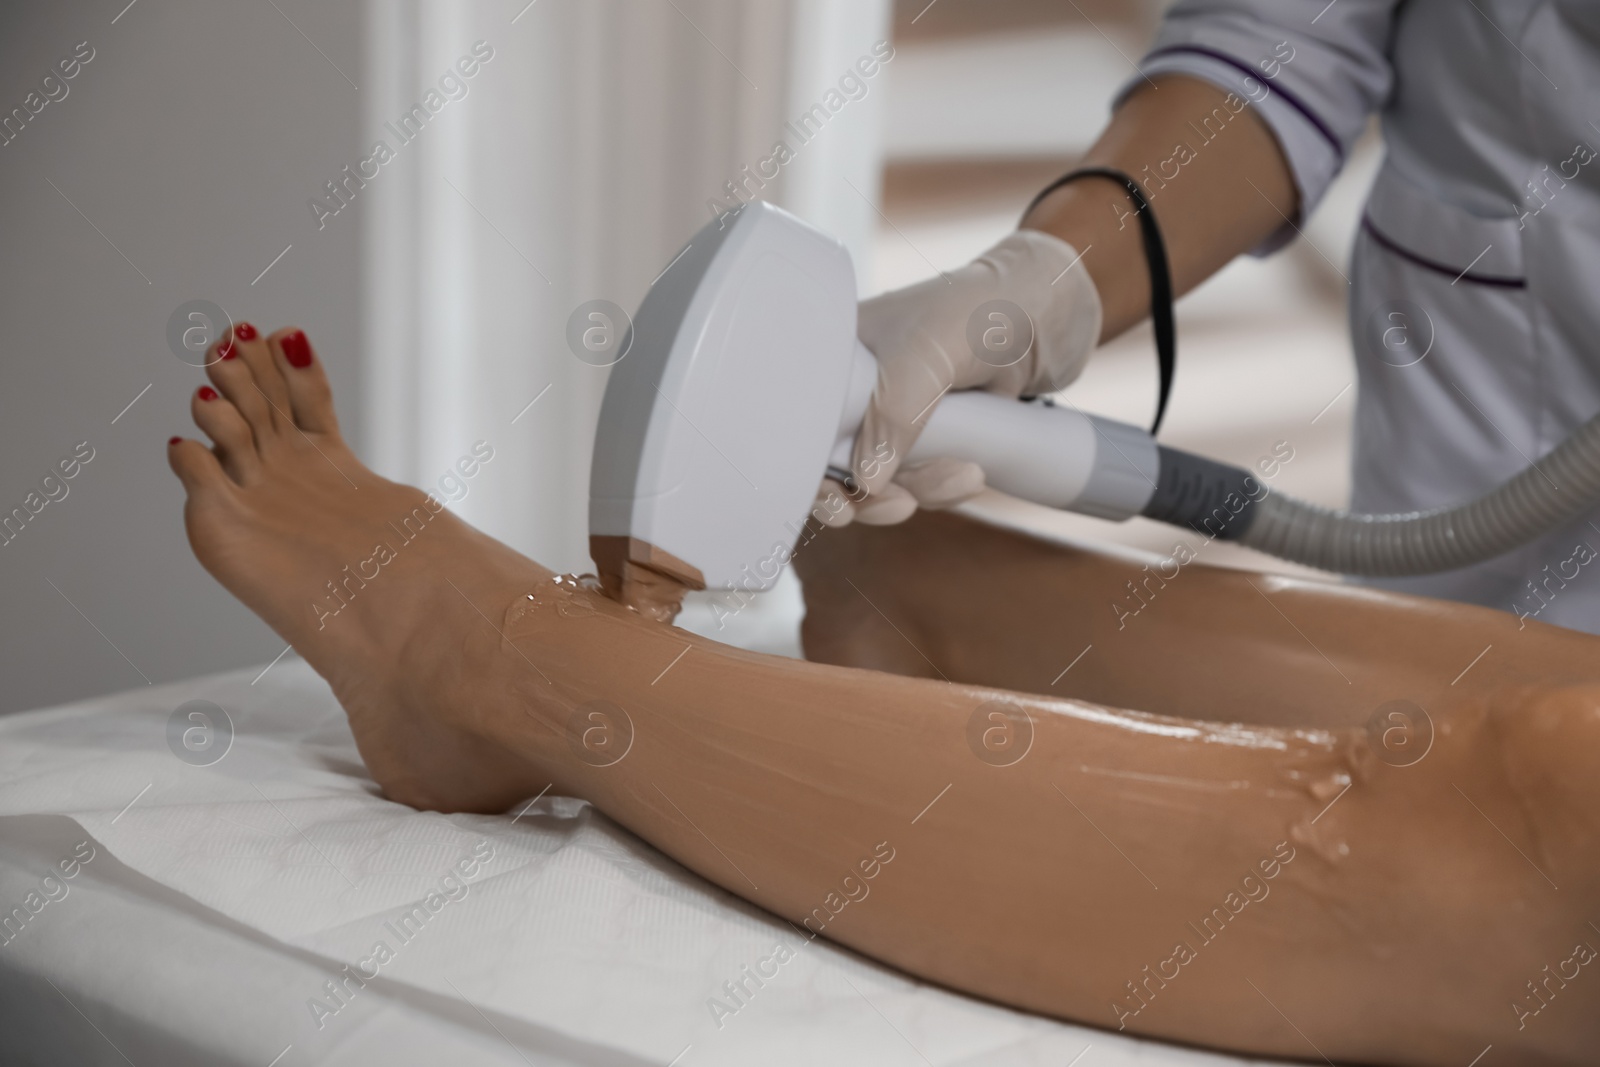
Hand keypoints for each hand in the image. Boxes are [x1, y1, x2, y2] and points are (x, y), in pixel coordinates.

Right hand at [818, 229, 1101, 525]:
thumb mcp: (927, 357)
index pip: (804, 424)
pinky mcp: (935, 436)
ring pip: (885, 480)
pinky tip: (973, 473)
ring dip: (920, 490)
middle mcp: (861, 389)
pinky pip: (922, 480)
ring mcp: (898, 415)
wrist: (1054, 309)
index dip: (812, 470)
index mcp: (839, 357)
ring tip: (963, 476)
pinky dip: (943, 486)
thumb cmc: (982, 307)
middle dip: (868, 495)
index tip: (838, 502)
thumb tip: (866, 483)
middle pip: (838, 464)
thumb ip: (892, 416)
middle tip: (896, 506)